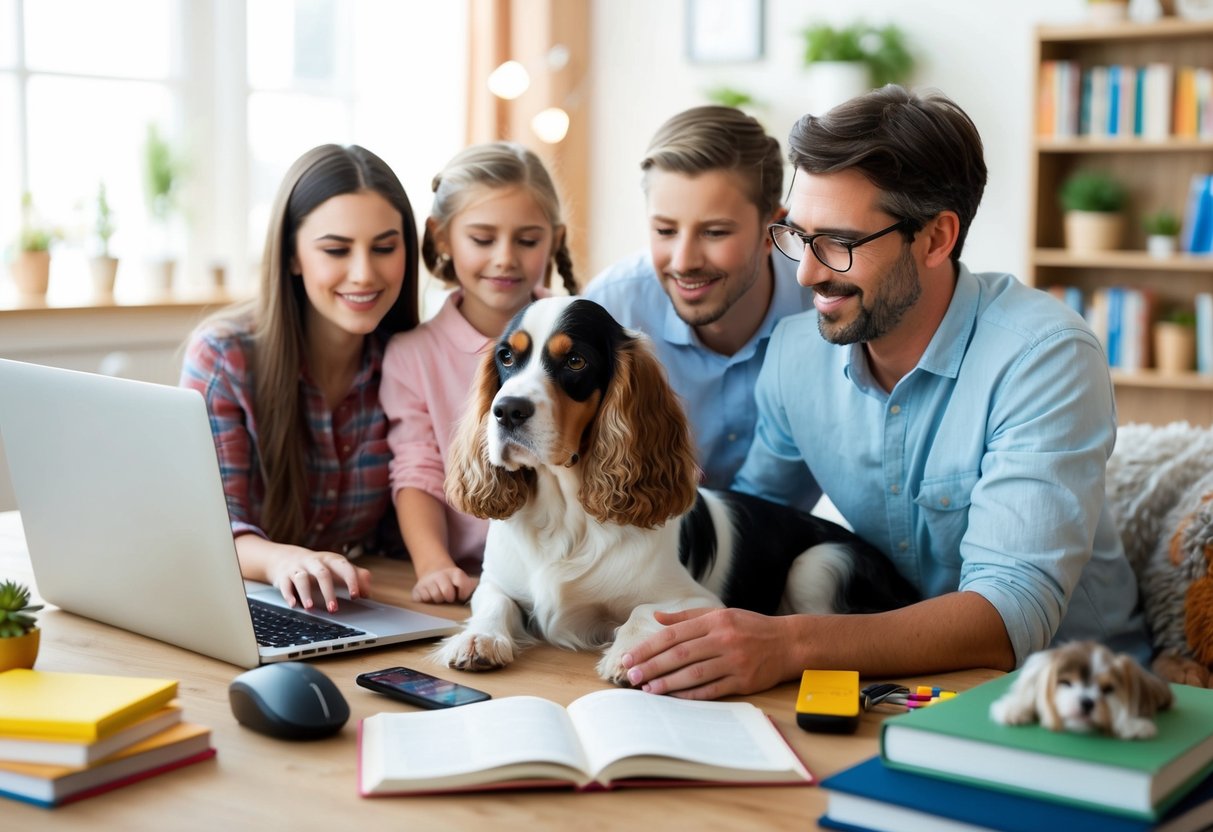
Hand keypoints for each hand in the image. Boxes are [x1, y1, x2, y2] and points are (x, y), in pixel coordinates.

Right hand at [265, 548, 371, 612]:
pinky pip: (285, 585)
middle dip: (328, 592)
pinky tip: (294, 604)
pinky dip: (289, 595)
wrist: (286, 558)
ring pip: (302, 578)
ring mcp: (297, 568)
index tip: (355, 596)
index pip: (344, 567)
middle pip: (322, 574)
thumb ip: (356, 576)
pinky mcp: (283, 576)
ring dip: (306, 593)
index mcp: (330, 560)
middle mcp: (314, 562)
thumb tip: (368, 592)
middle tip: (334, 609)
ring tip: (310, 608)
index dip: (351, 581)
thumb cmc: (318, 566)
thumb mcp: (337, 568)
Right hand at [412, 566, 477, 603]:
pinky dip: (425, 600)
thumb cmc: (452, 582)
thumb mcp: (462, 580)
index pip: (462, 583)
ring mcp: (427, 582)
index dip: (463, 593)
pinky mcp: (417, 589)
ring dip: (438, 600)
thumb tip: (481, 596)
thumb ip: (471, 587)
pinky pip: (421, 599)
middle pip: (447, 593)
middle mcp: (440, 576)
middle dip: (449, 598)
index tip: (461, 597)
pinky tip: (428, 596)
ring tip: (439, 596)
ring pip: (435, 597)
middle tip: (448, 597)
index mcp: (455, 573)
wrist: (433, 571)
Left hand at [620, 607, 793, 699]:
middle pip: (680, 654)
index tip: (630, 657)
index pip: (674, 634)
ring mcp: (735, 661)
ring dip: (668, 683)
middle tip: (631, 677)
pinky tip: (674, 697)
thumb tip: (657, 617)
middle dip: (652, 666)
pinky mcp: (744, 681)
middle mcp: (723, 639)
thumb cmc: (751, 628)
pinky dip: (691, 694)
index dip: (649, 647)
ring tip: (648, 690)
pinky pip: (712, 690)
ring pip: (694, 674)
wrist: (789, 643)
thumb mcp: (721, 614)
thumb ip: (687, 617)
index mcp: (715, 621)